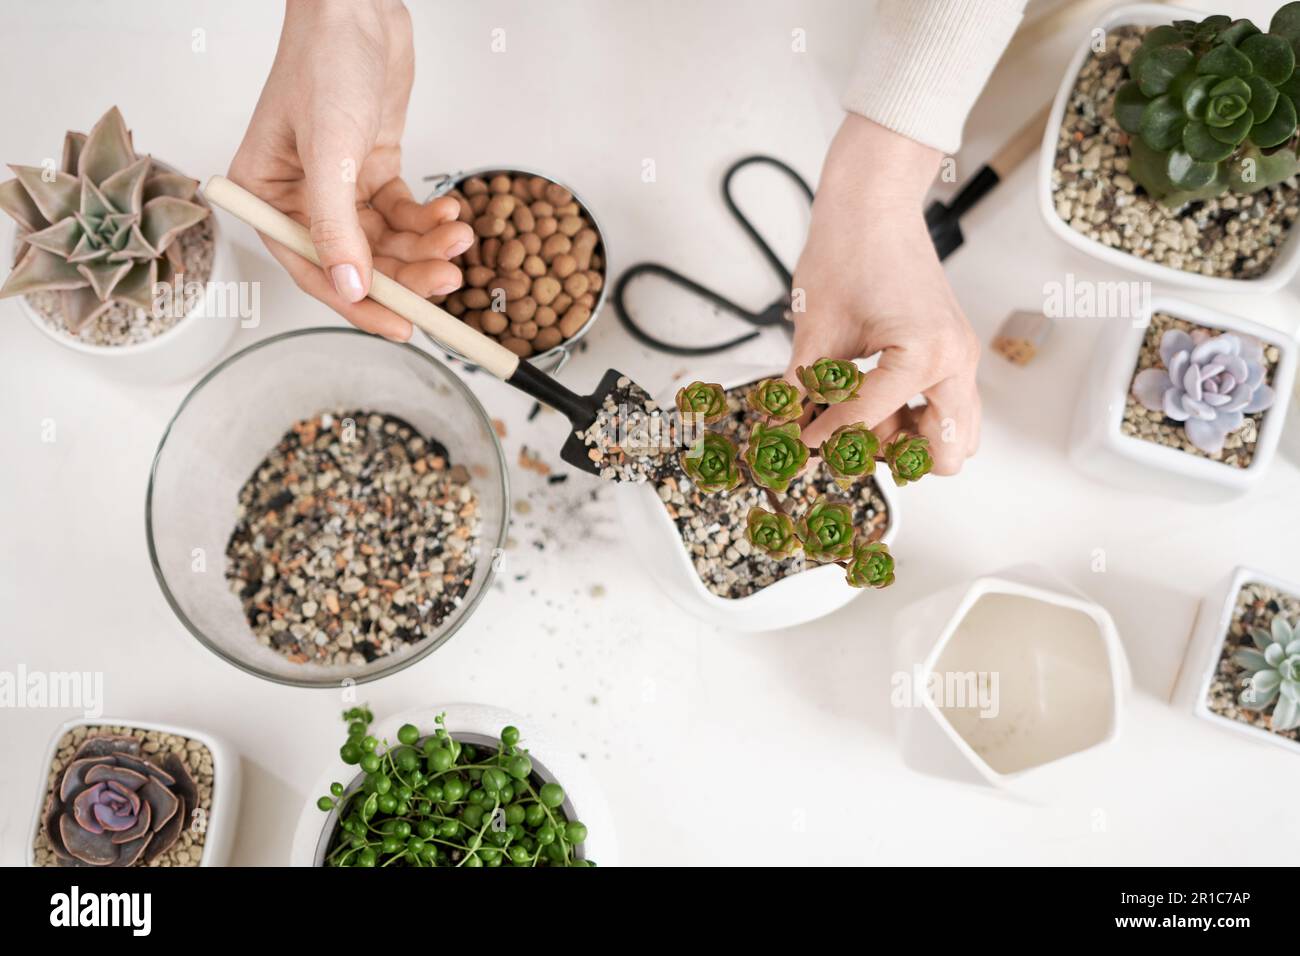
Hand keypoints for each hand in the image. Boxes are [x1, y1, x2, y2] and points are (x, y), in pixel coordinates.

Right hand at [228, 0, 471, 340]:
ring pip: (389, 242)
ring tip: (459, 238)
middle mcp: (300, 198)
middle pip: (359, 262)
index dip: (361, 304)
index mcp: (267, 197)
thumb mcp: (329, 150)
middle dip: (408, 274)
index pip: (315, 271)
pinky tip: (451, 213)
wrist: (357, 7)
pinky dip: (430, 220)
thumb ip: (336, 225)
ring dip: (427, 247)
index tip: (402, 326)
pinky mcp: (371, 171)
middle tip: (449, 278)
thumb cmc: (324, 61)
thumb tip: (351, 286)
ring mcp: (339, 186)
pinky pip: (404, 215)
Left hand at [786, 114, 980, 473]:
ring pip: (954, 433)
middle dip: (895, 454)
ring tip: (860, 417)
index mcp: (924, 354)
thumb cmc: (850, 249)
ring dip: (909, 439)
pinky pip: (947, 405)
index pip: (869, 421)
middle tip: (850, 440)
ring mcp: (959, 355)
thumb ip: (802, 390)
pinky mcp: (951, 349)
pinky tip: (871, 399)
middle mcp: (955, 359)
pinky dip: (914, 415)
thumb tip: (785, 430)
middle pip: (946, 452)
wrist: (872, 204)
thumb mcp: (815, 330)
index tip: (800, 444)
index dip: (825, 436)